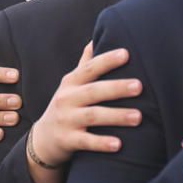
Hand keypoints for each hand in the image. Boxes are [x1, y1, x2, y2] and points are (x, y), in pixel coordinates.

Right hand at [30, 42, 139, 167]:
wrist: (42, 141)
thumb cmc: (66, 107)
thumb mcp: (70, 85)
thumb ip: (85, 64)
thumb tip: (96, 38)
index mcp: (71, 82)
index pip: (90, 68)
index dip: (107, 60)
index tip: (126, 53)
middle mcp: (67, 98)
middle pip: (94, 91)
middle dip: (116, 88)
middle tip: (139, 86)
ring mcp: (66, 120)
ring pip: (93, 116)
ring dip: (116, 116)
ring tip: (138, 117)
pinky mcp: (67, 140)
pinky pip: (86, 141)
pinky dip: (101, 143)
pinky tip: (119, 144)